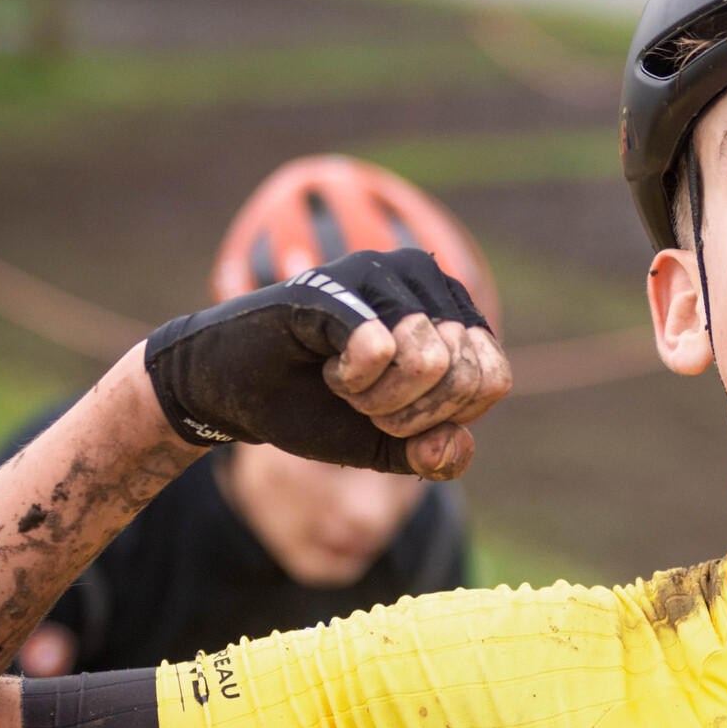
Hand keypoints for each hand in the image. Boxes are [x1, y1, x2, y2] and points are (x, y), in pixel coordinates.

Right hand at [143, 250, 509, 477]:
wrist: (233, 394)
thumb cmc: (313, 409)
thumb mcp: (386, 447)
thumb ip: (435, 454)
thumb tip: (457, 443)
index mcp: (453, 315)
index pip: (493, 380)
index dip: (444, 419)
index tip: (396, 415)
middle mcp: (427, 281)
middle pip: (465, 375)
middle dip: (410, 414)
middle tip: (364, 399)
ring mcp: (383, 273)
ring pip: (431, 361)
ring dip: (378, 399)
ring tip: (343, 380)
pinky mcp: (337, 283)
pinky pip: (380, 346)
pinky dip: (354, 379)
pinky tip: (324, 364)